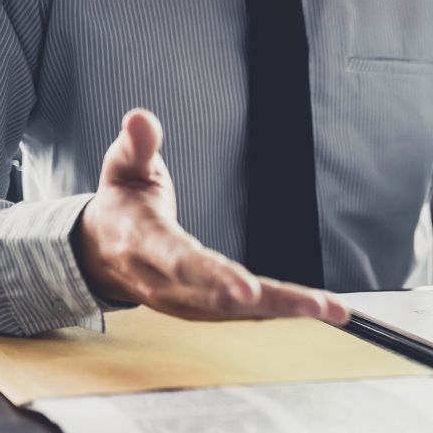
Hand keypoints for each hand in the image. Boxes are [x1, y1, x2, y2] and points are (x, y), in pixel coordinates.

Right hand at [73, 109, 348, 324]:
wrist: (100, 252)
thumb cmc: (122, 204)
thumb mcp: (123, 168)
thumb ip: (137, 145)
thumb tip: (140, 118)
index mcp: (145, 244)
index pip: (182, 262)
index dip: (215, 276)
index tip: (248, 289)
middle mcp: (165, 282)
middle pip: (222, 299)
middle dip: (273, 302)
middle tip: (318, 305)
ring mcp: (184, 302)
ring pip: (240, 313)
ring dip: (287, 310)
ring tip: (333, 310)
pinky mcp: (201, 310)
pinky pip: (245, 314)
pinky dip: (280, 312)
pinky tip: (317, 309)